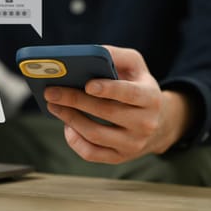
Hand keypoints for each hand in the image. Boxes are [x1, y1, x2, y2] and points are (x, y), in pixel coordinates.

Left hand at [44, 45, 191, 163]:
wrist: (158, 122)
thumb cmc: (138, 87)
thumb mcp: (135, 66)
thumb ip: (115, 56)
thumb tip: (88, 53)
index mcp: (151, 97)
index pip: (130, 94)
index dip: (109, 89)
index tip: (87, 84)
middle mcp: (146, 123)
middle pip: (107, 113)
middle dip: (76, 101)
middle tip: (52, 91)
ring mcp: (133, 144)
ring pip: (96, 135)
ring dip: (70, 119)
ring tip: (54, 105)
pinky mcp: (120, 158)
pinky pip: (91, 153)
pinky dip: (74, 140)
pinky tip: (66, 125)